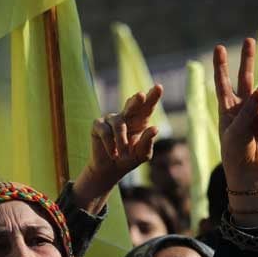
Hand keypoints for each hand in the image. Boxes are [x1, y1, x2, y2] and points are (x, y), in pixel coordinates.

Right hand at [72, 85, 160, 212]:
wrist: (110, 169)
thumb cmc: (128, 159)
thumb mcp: (142, 154)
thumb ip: (148, 143)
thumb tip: (155, 128)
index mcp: (140, 120)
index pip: (148, 107)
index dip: (153, 97)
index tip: (159, 87)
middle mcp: (126, 116)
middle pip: (132, 104)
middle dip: (136, 100)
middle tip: (141, 96)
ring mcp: (111, 119)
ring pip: (119, 125)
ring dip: (121, 142)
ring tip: (122, 155)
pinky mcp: (98, 124)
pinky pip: (105, 132)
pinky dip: (110, 144)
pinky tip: (112, 153)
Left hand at [214, 40, 257, 191]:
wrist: (251, 172)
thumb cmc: (236, 154)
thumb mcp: (236, 133)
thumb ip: (248, 111)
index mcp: (226, 109)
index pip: (222, 83)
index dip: (221, 66)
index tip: (218, 48)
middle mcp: (242, 107)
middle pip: (245, 77)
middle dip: (248, 59)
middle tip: (249, 40)